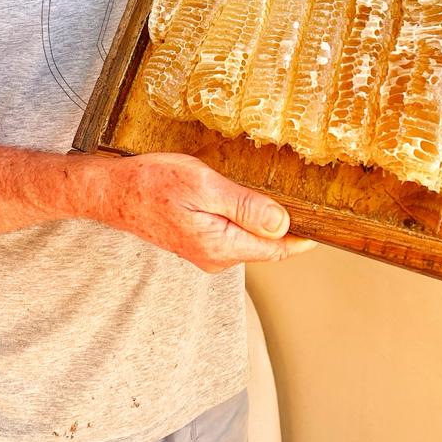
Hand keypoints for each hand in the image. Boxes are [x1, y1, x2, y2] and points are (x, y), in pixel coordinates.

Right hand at [96, 151, 317, 272]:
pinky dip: (242, 217)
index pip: (279, 249)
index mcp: (222, 246)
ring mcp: (207, 253)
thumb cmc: (153, 184)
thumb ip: (245, 206)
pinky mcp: (198, 243)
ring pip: (250, 237)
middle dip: (284, 222)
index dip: (305, 234)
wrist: (113, 192)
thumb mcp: (203, 187)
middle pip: (267, 244)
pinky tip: (238, 195)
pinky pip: (233, 233)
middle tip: (302, 193)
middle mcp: (217, 258)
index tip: (327, 220)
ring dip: (261, 217)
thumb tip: (282, 224)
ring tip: (268, 189)